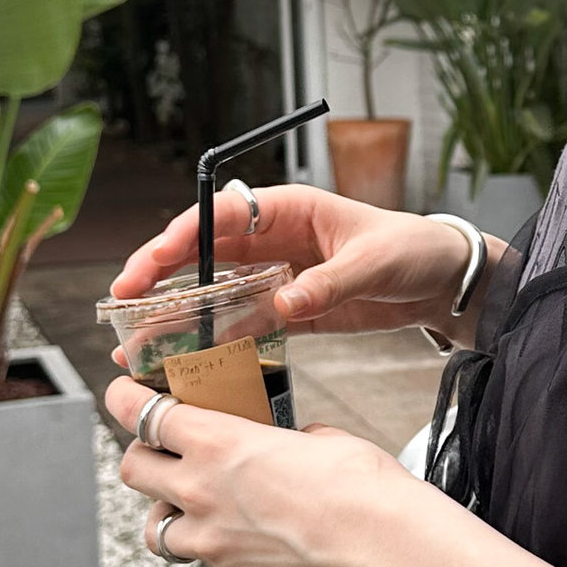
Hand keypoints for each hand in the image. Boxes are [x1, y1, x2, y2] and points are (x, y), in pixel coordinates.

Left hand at [105, 375, 414, 566]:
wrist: (384, 546)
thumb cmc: (361, 485)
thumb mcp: (320, 438)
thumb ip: (283, 439)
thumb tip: (285, 446)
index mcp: (217, 442)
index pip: (138, 412)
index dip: (124, 399)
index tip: (126, 396)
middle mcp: (199, 491)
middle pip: (132, 469)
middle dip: (146, 460)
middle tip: (170, 458)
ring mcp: (209, 543)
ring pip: (157, 530)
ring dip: (174, 517)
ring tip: (207, 516)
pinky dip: (224, 558)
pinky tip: (259, 550)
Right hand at [108, 184, 496, 349]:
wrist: (446, 281)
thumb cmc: (414, 250)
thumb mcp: (376, 261)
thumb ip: (330, 283)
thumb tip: (284, 303)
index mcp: (289, 208)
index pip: (219, 216)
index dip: (177, 239)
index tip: (146, 265)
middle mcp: (276, 238)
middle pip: (203, 254)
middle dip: (160, 277)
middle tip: (120, 304)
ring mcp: (281, 274)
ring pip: (219, 291)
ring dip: (182, 314)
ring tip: (141, 341)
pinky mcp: (295, 309)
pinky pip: (249, 322)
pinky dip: (221, 340)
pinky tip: (193, 359)